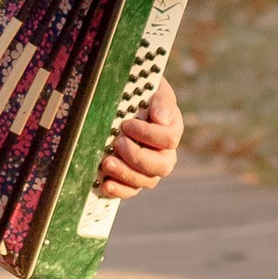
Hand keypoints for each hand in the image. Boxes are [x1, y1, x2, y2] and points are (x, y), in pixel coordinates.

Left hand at [95, 77, 183, 200]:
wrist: (126, 100)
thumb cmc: (141, 93)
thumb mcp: (154, 88)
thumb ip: (162, 100)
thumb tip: (162, 118)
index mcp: (172, 129)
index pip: (168, 139)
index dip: (148, 134)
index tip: (126, 125)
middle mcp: (165, 152)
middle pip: (162, 166)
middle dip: (137, 157)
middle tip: (118, 144)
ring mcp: (150, 168)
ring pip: (146, 181)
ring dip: (125, 174)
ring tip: (106, 163)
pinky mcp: (134, 177)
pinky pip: (132, 190)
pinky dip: (119, 190)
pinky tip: (106, 184)